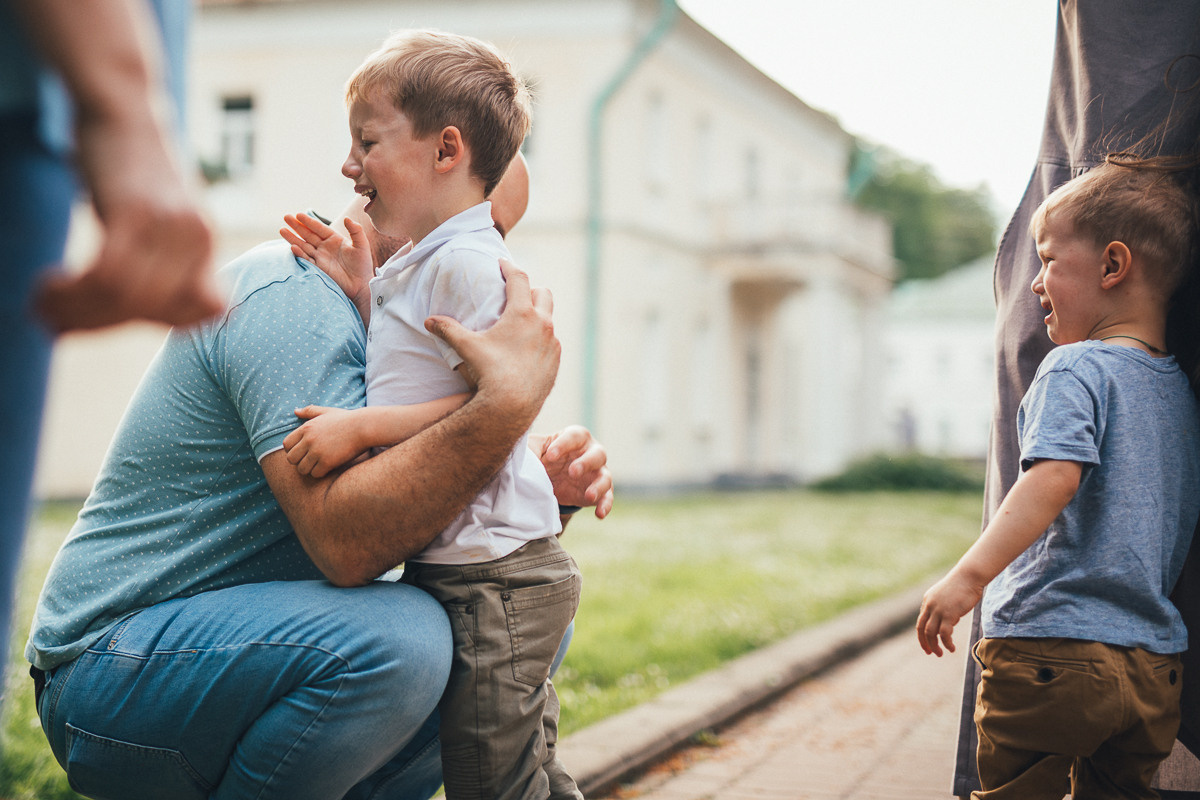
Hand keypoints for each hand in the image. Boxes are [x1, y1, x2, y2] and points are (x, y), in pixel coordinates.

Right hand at [36, 114, 222, 331]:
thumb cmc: (131, 167)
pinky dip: (73, 292)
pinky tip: (48, 285)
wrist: (121, 106)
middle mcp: (199, 237)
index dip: (162, 326)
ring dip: (77, 310)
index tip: (117, 315)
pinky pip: (107, 276)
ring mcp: (169, 225)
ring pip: (126, 299)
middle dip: (100, 323)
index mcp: (208, 244)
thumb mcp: (158, 220)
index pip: (207, 313)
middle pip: (154, 311)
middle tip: (57, 318)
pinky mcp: (134, 212)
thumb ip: (155, 263)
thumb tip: (120, 311)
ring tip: (44, 303)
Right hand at [280, 212, 373, 308]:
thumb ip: (356, 231)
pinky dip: (299, 253)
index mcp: (335, 239)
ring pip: (304, 245)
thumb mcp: (362, 245)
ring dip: (293, 238)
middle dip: (297, 226)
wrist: (361, 285)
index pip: (319, 228)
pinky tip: (293, 247)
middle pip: (308, 234)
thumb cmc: (363, 265)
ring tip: (282, 230)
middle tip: (286, 217)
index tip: (298, 215)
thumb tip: (347, 218)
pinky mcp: (318, 268)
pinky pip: (306, 259)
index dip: (309, 222)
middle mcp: (325, 247)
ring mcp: (320, 257)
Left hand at [282, 405, 366, 477]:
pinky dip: (320, 473)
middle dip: (299, 462)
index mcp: (306, 428)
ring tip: (319, 465)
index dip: (293, 450)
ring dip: (309, 469)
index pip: (286, 445)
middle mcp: (308, 440)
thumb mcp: (327, 412)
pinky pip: (315, 474)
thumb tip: (296, 410)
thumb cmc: (347, 419)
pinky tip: (328, 468)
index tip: (304, 451)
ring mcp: (317, 451)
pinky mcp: (327, 461)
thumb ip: (310, 411)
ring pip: (301, 469)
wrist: (364, 427)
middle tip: (311, 460)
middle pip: (291, 459)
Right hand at [425, 259, 558, 425]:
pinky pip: (551, 342)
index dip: (509, 267)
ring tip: (522, 323)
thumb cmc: (489, 372)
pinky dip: (541, 339)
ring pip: (549, 319)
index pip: (519, 279)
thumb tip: (428, 321)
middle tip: (516, 293)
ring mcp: (552, 344)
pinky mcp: (555, 361)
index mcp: (522, 314)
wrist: (511, 405)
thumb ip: (448, 330)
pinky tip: (528, 348)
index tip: (502, 263)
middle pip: (542, 293)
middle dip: (530, 289)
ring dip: (537, 315)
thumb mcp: (467, 347)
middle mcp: (543, 324)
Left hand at [533, 426, 613, 518]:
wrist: (549, 478)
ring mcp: (597, 473)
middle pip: (598, 454)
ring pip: (606, 477)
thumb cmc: (542, 456)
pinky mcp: (599, 492)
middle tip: (572, 472)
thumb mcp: (533, 449)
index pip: (575, 436)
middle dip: (586, 463)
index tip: (550, 456)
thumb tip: (518, 451)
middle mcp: (591, 453)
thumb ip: (530, 448)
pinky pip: (607, 498)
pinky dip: (605, 505)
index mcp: (575, 438)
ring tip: (588, 496)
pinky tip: (599, 514)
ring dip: (598, 486)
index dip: (564, 444)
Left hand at [915, 572, 983, 656]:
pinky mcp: (949, 614)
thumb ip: (943, 607)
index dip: (922, 635)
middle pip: (922, 629)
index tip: (927, 643)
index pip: (921, 621)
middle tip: (930, 652)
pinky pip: (944, 634)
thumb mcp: (947, 596)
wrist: (969, 576)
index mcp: (927, 601)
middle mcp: (929, 605)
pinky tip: (951, 648)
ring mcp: (938, 610)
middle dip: (924, 643)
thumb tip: (948, 621)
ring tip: (941, 653)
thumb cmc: (963, 585)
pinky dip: (946, 643)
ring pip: (931, 633)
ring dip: (934, 646)